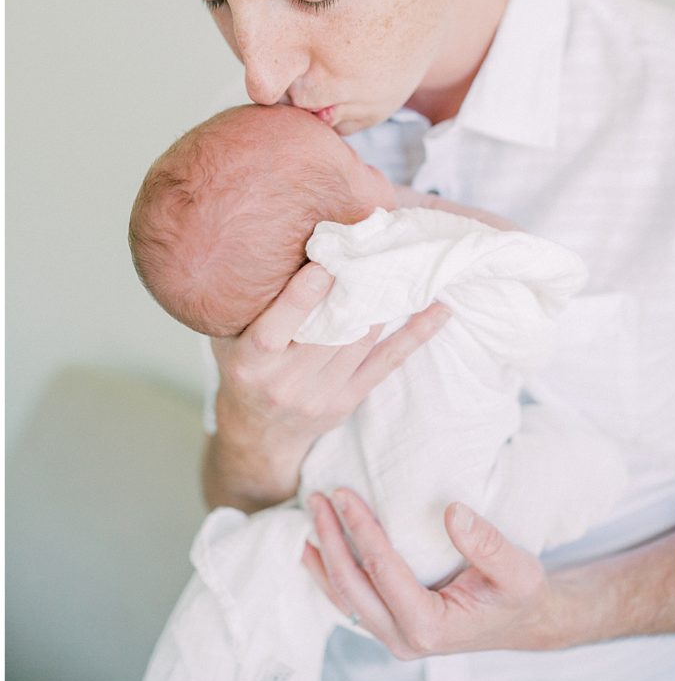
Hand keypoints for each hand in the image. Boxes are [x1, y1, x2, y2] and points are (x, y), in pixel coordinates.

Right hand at [205, 265, 450, 509]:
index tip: (321, 266)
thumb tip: (274, 245)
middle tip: (373, 248)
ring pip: (361, 338)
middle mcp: (286, 382)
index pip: (273, 331)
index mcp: (251, 364)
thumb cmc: (243, 370)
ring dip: (382, 298)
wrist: (258, 435)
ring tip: (399, 262)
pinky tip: (439, 309)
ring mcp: (321, 394)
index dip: (299, 299)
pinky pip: (388, 361)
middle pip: (327, 332)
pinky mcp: (349, 399)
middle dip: (350, 289)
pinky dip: (415, 333)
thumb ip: (247, 304)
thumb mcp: (229, 339)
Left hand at [302, 488, 553, 658]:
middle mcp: (405, 638)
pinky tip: (313, 550)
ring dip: (324, 555)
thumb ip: (487, 544)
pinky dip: (329, 574)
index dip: (359, 529)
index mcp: (431, 626)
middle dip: (330, 538)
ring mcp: (394, 636)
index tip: (343, 493)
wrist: (522, 621)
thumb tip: (452, 511)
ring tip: (310, 515)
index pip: (382, 569)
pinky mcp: (390, 626)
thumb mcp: (519, 570)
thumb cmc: (519, 595)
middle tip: (317, 497)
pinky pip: (351, 601)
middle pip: (353, 585)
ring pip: (344, 597)